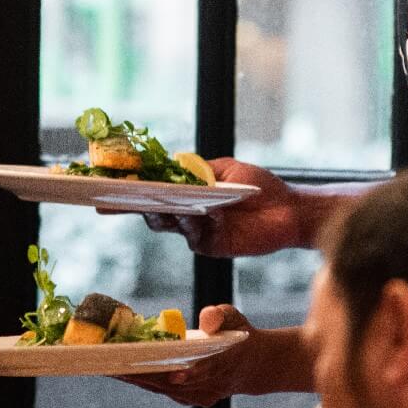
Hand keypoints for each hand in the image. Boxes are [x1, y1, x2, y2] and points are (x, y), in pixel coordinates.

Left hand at [118, 305, 260, 406]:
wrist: (251, 366)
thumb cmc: (237, 335)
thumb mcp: (235, 318)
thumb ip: (220, 316)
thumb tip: (206, 317)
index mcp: (223, 364)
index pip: (203, 370)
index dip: (186, 373)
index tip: (170, 373)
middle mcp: (209, 386)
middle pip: (172, 382)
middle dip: (145, 373)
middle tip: (115, 365)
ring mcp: (198, 396)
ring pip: (162, 388)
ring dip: (136, 378)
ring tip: (109, 366)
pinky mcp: (187, 398)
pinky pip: (160, 390)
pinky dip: (141, 380)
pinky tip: (120, 370)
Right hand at [140, 159, 312, 256]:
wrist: (288, 210)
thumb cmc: (259, 186)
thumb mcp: (227, 169)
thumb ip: (199, 169)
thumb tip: (171, 162)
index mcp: (189, 194)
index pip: (156, 191)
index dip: (136, 188)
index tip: (119, 182)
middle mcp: (188, 214)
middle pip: (155, 211)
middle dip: (141, 203)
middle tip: (131, 196)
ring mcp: (197, 231)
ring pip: (170, 224)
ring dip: (166, 211)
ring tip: (165, 201)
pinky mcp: (210, 246)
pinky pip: (193, 235)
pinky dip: (194, 222)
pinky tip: (202, 212)